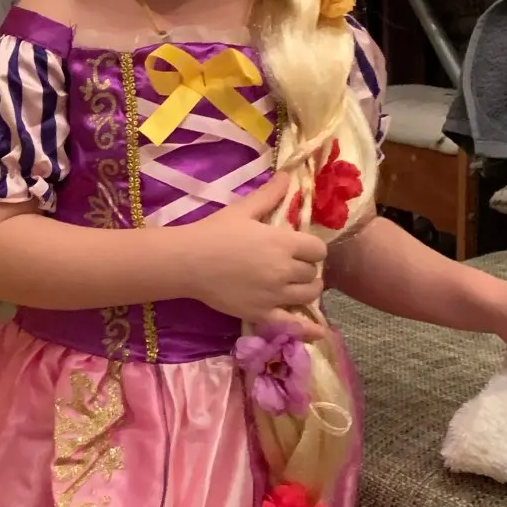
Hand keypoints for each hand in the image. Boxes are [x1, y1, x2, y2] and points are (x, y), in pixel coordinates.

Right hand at [178, 174, 329, 338]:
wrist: (188, 261)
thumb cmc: (214, 232)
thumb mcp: (243, 209)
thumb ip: (269, 194)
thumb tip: (289, 175)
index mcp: (283, 243)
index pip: (318, 249)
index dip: (312, 248)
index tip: (302, 248)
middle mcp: (284, 270)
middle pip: (313, 272)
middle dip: (306, 268)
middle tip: (293, 265)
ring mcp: (275, 295)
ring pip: (308, 295)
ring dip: (307, 290)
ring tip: (297, 286)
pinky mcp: (262, 313)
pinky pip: (292, 325)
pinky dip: (307, 329)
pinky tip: (318, 332)